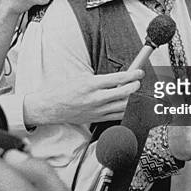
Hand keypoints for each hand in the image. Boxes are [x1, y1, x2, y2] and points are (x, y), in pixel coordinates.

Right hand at [23, 70, 144, 125]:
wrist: (51, 107)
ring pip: (122, 106)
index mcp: (91, 84)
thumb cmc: (64, 90)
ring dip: (133, 99)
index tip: (139, 72)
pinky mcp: (96, 119)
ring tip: (136, 92)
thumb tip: (117, 77)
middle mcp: (95, 98)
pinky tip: (129, 105)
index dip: (132, 75)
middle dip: (135, 87)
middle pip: (123, 93)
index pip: (117, 79)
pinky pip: (116, 116)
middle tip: (139, 81)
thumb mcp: (81, 77)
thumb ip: (99, 78)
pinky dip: (125, 110)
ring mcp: (97, 110)